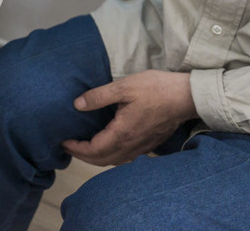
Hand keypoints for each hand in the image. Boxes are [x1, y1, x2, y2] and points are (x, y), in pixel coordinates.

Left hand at [61, 70, 197, 165]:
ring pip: (114, 161)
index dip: (76, 149)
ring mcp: (142, 147)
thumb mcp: (123, 87)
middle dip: (83, 156)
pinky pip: (126, 157)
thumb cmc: (155, 89)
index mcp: (122, 133)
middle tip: (68, 146)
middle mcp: (132, 145)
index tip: (63, 142)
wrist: (186, 96)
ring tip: (84, 147)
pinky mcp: (150, 144)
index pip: (93, 150)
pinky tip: (108, 146)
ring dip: (97, 158)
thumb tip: (77, 105)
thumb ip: (98, 97)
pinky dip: (111, 156)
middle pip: (102, 160)